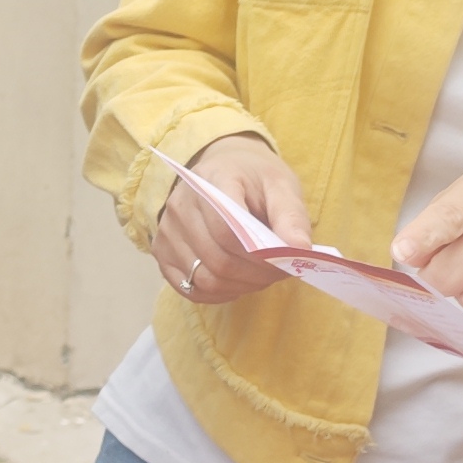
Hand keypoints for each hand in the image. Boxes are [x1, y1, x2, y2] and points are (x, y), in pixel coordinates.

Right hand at [151, 132, 311, 307]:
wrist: (223, 168)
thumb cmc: (254, 178)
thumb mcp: (281, 185)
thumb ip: (291, 216)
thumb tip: (300, 250)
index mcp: (212, 180)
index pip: (227, 230)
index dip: (259, 256)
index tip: (286, 262)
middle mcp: (181, 204)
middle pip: (217, 259)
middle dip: (255, 275)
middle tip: (280, 273)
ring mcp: (167, 230)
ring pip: (205, 278)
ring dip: (240, 286)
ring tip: (261, 276)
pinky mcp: (162, 251)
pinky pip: (189, 287)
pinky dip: (219, 293)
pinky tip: (237, 282)